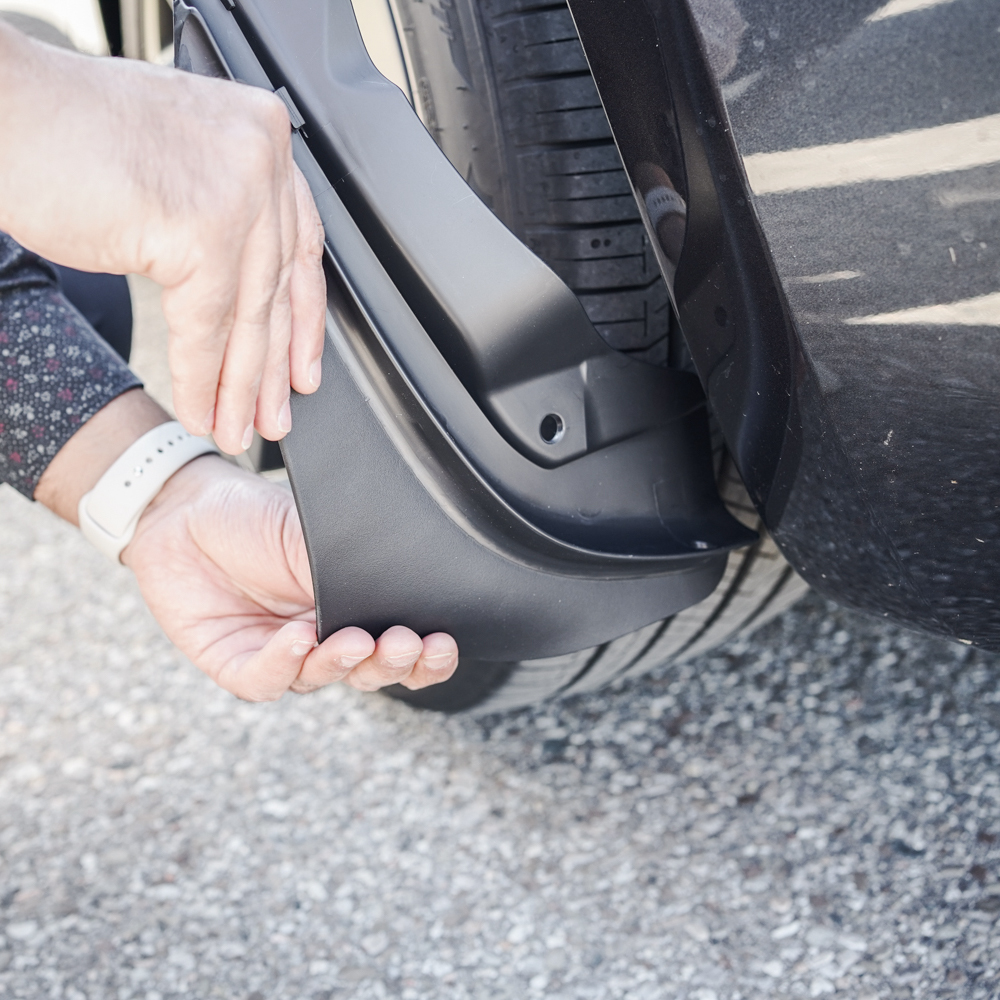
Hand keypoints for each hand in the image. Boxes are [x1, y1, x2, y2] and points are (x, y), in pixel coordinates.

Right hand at [0, 24, 325, 454]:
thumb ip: (220, 211)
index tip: (301, 366)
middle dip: (274, 364)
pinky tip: (198, 411)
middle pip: (279, 285)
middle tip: (274, 415)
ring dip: (240, 386)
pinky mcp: (204, 230)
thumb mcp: (176, 167)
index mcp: (259, 133)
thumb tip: (243, 284)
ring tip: (235, 430)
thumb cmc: (66, 135)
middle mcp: (261, 156)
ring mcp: (238, 191)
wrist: (3, 113)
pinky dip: (201, 378)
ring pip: (249, 314)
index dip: (303, 317)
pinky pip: (209, 326)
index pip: (301, 243)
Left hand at [119, 454, 458, 700]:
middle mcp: (320, 639)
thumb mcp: (314, 535)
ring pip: (322, 679)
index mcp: (350, 608)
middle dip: (393, 665)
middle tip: (405, 644)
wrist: (183, 509)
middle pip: (368, 673)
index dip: (425, 658)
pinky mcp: (236, 666)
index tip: (443, 642)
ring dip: (343, 663)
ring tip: (355, 640)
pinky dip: (285, 663)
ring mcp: (279, 656)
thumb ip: (354, 567)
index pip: (398, 647)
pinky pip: (267, 680)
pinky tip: (297, 638)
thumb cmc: (254, 518)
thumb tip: (408, 586)